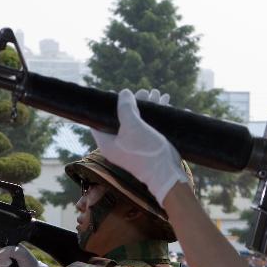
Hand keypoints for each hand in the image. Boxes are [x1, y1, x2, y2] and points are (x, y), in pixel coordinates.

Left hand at [92, 88, 188, 203]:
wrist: (167, 174)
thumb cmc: (146, 151)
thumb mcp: (133, 125)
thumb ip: (126, 108)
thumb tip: (123, 93)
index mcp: (107, 143)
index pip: (99, 122)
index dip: (105, 106)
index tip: (113, 93)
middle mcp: (118, 146)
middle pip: (121, 119)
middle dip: (134, 103)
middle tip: (143, 92)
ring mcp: (133, 147)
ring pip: (138, 121)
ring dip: (148, 107)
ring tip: (157, 95)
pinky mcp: (147, 148)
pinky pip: (149, 127)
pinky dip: (156, 116)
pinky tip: (166, 104)